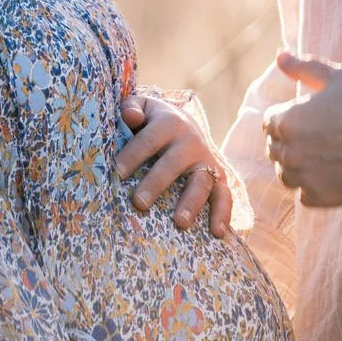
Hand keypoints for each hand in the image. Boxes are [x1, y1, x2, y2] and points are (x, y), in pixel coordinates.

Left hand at [116, 92, 232, 236]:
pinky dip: (223, 213)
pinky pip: (224, 195)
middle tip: (139, 203)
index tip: (117, 173)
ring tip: (180, 223)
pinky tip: (217, 233)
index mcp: (169, 123)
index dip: (133, 155)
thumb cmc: (153, 120)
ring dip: (192, 202)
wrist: (184, 123)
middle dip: (156, 183)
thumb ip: (132, 108)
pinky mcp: (219, 177)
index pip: (149, 139)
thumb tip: (130, 117)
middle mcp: (190, 142)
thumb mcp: (143, 107)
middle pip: (173, 163)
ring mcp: (206, 160)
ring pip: (201, 181)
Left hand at [264, 52, 341, 206]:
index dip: (287, 117)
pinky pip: (304, 196)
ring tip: (322, 156)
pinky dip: (313, 187)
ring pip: (286, 175)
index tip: (307, 118)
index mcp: (288, 121)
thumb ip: (303, 68)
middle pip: (275, 149)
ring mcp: (306, 178)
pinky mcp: (323, 198)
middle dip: (290, 141)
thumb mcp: (336, 77)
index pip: (269, 123)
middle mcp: (291, 152)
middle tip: (319, 136)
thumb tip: (280, 55)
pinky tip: (332, 174)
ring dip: (298, 166)